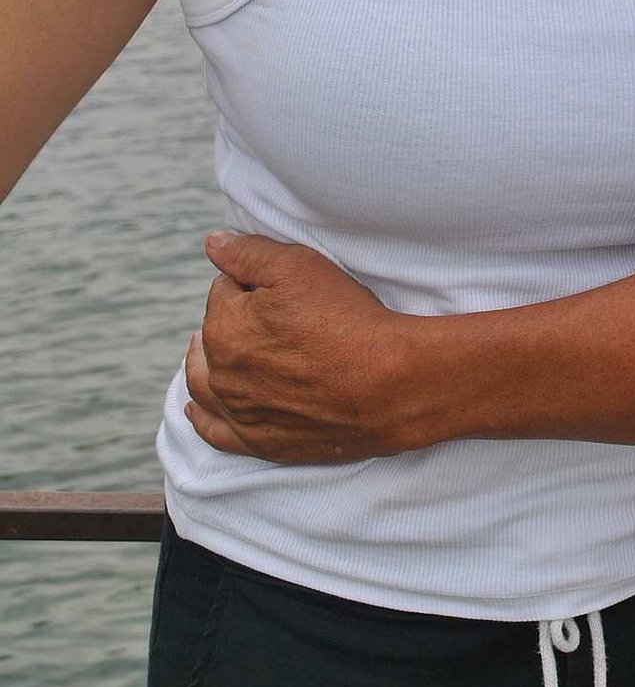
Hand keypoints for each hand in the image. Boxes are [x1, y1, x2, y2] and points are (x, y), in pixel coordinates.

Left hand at [183, 229, 420, 464]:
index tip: (282, 291)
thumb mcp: (300, 266)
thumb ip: (249, 253)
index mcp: (224, 327)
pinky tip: (194, 410)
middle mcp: (221, 373)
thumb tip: (213, 244)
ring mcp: (239, 412)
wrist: (389, 383)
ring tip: (205, 353)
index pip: (223, 292)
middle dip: (231, 322)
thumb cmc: (348, 320)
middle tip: (271, 318)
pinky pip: (215, 432)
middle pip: (213, 337)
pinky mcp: (259, 442)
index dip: (250, 285)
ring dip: (204, 364)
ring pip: (204, 384)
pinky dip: (202, 419)